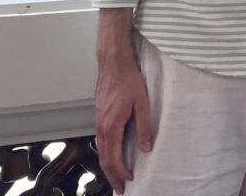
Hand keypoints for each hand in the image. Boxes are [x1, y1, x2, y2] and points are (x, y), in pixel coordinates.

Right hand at [95, 58, 151, 193]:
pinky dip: (105, 153)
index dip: (121, 172)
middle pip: (104, 159)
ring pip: (100, 151)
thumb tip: (147, 147)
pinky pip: (100, 141)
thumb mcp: (142, 103)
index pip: (113, 158)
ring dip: (108, 166)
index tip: (130, 180)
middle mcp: (101, 127)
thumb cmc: (128, 80)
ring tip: (117, 176)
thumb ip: (144, 126)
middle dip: (112, 176)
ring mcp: (98, 122)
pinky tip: (112, 155)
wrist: (114, 63)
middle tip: (121, 189)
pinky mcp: (99, 116)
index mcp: (111, 126)